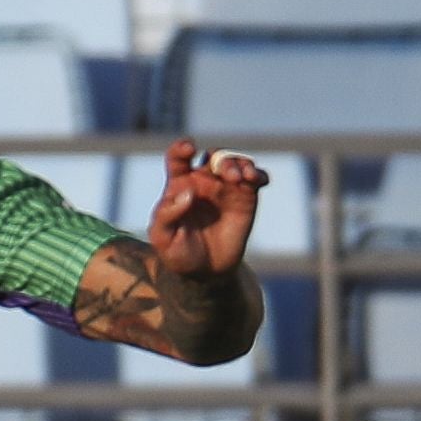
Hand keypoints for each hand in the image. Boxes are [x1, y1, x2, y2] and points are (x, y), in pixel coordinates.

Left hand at [145, 140, 265, 284]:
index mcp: (179, 184)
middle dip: (222, 159)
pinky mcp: (246, 198)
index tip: (189, 148)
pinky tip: (257, 179)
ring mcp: (226, 187)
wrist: (205, 272)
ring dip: (240, 163)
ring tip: (241, 178)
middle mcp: (204, 181)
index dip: (182, 148)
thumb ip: (166, 214)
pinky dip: (258, 174)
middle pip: (214, 156)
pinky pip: (255, 178)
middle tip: (228, 175)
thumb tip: (186, 193)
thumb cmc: (178, 252)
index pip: (178, 157)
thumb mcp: (162, 238)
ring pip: (235, 162)